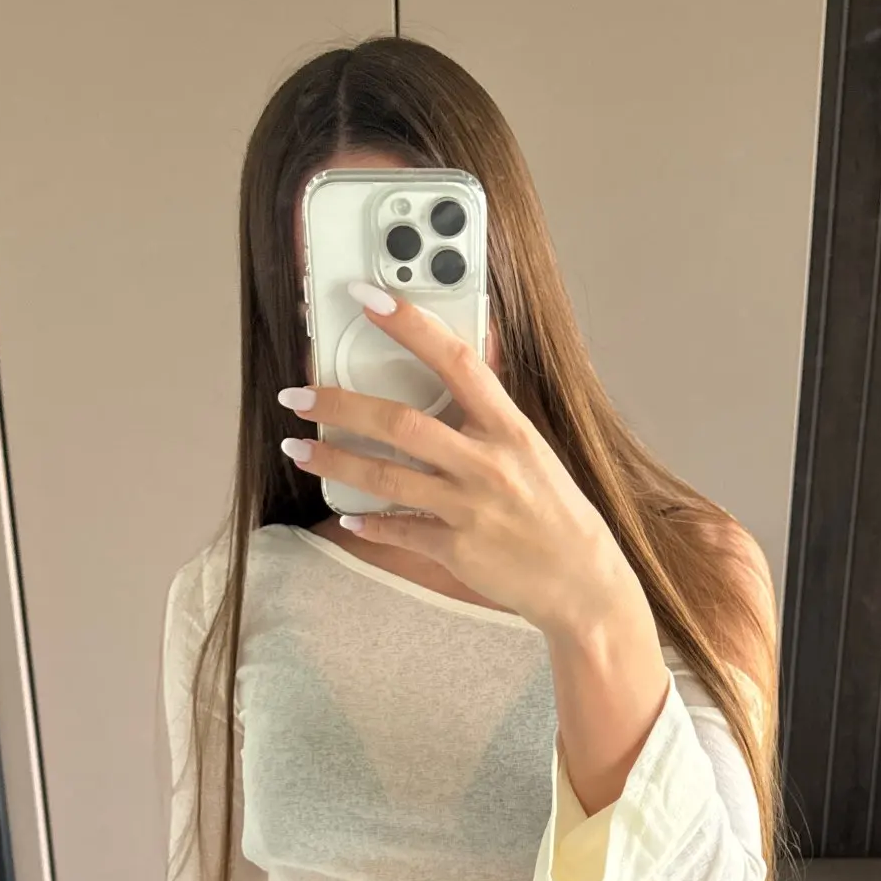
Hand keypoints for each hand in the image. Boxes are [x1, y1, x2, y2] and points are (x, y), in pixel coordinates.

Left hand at [277, 281, 635, 636]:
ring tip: (297, 449)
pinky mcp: (458, 550)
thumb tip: (454, 371)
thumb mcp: (531, 450)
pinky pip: (400, 530)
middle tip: (297, 395)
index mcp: (509, 429)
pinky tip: (347, 517)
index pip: (456, 360)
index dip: (410, 325)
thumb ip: (488, 416)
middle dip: (340, 405)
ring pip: (386, 478)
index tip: (368, 298)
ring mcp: (470, 508)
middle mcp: (488, 464)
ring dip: (333, 461)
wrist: (583, 581)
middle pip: (400, 424)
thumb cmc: (556, 511)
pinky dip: (368, 523)